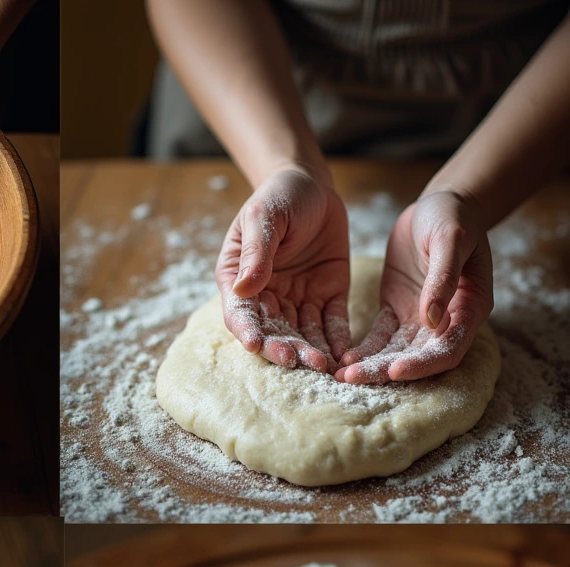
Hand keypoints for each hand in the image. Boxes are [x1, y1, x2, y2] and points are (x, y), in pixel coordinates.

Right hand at [218, 166, 350, 373]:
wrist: (313, 185)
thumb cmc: (278, 196)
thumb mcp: (263, 217)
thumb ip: (256, 252)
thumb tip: (242, 289)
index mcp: (240, 279)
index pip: (241, 312)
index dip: (246, 330)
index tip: (254, 345)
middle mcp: (267, 296)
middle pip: (272, 330)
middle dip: (283, 348)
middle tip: (296, 362)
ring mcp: (298, 299)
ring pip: (302, 332)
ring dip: (310, 350)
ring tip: (322, 366)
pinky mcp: (327, 297)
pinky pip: (332, 323)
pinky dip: (336, 341)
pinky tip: (342, 357)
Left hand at [336, 191, 492, 382]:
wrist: (438, 204)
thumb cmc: (453, 216)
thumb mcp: (450, 239)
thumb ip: (442, 278)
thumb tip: (432, 320)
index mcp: (471, 307)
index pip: (448, 348)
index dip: (423, 364)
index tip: (394, 370)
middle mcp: (447, 321)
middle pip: (417, 357)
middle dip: (385, 371)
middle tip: (351, 379)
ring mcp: (420, 318)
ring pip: (395, 351)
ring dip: (370, 365)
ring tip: (340, 375)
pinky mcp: (397, 310)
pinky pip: (380, 336)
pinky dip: (364, 350)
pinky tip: (343, 359)